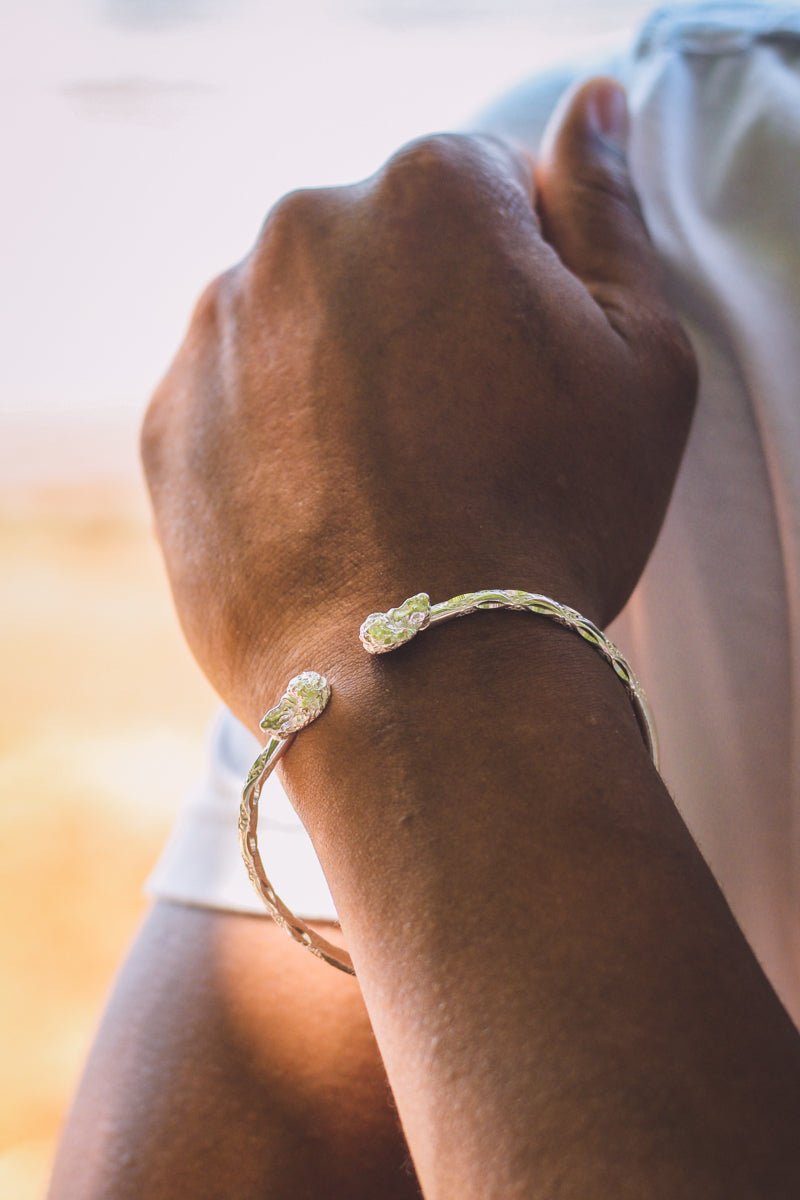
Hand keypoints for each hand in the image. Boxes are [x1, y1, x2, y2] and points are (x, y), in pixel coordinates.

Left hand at [141, 78, 695, 725]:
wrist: (425, 682)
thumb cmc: (555, 518)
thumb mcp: (642, 357)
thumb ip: (608, 213)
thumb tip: (588, 108)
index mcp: (429, 193)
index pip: (480, 192)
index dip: (518, 282)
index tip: (525, 371)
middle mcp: (301, 233)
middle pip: (379, 251)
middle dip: (422, 317)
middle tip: (463, 441)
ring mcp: (218, 330)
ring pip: (300, 324)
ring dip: (341, 375)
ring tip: (392, 487)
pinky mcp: (168, 424)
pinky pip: (235, 401)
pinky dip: (275, 437)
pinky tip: (328, 511)